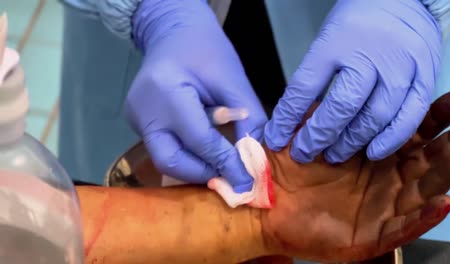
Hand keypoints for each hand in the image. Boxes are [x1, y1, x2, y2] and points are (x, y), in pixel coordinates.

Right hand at [126, 0, 266, 190]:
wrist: (173, 31)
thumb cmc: (206, 49)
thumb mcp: (233, 79)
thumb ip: (249, 118)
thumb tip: (255, 157)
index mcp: (166, 92)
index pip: (199, 140)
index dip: (225, 163)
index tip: (247, 181)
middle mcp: (143, 110)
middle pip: (170, 161)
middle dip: (202, 174)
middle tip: (229, 175)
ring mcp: (135, 117)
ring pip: (164, 158)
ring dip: (194, 166)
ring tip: (219, 164)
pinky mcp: (137, 121)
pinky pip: (162, 147)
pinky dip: (185, 153)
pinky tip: (203, 149)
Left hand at [261, 91, 449, 261]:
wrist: (264, 204)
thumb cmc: (286, 167)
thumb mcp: (308, 133)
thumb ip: (326, 111)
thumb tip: (347, 84)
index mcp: (371, 153)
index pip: (408, 133)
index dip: (431, 117)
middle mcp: (384, 179)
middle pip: (425, 159)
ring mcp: (381, 207)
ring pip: (421, 191)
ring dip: (443, 172)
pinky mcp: (372, 234)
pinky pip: (404, 227)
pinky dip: (424, 216)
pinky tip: (444, 201)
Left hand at [265, 0, 441, 163]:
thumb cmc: (359, 23)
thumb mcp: (328, 38)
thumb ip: (314, 75)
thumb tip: (292, 118)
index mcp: (335, 43)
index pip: (303, 88)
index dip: (286, 119)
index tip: (275, 139)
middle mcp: (368, 55)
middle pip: (340, 108)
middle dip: (317, 137)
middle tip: (303, 153)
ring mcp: (400, 67)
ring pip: (373, 117)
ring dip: (350, 143)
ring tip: (332, 156)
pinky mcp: (425, 76)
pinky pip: (409, 117)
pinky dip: (390, 140)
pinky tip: (372, 152)